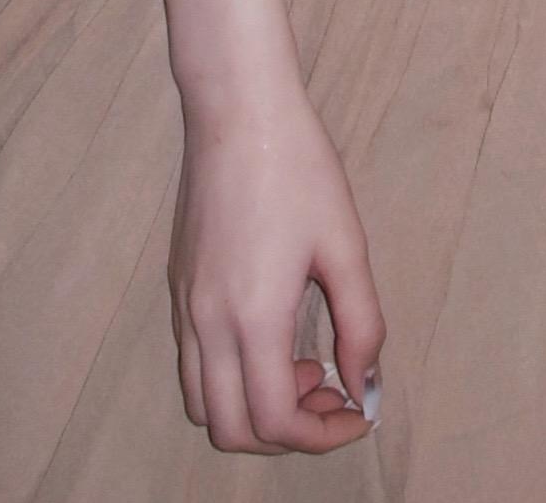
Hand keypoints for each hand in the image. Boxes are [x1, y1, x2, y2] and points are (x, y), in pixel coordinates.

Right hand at [168, 84, 386, 453]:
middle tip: (331, 392)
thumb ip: (362, 326)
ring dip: (252, 408)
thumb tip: (367, 387)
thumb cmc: (298, 167)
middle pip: (230, 430)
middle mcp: (207, 323)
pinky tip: (273, 333)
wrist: (239, 109)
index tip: (359, 411)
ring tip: (300, 364)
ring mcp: (185, 306)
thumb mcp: (346, 245)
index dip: (324, 435)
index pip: (276, 421)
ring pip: (203, 403)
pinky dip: (232, 376)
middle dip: (285, 433)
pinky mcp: (178, 286)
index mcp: (253, 317)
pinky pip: (194, 363)